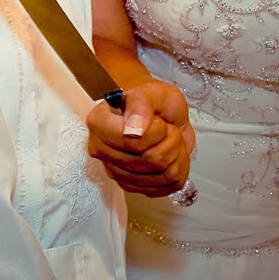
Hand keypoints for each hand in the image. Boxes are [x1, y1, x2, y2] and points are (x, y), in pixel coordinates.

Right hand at [86, 80, 194, 196]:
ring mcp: (115, 171)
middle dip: (171, 141)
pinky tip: (171, 155)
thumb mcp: (150, 93)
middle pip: (151, 160)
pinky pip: (169, 186)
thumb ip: (140, 105)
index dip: (156, 131)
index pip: (133, 142)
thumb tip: (132, 130)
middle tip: (166, 128)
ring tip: (168, 139)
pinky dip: (180, 169)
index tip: (157, 120)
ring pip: (163, 174)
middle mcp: (101, 150)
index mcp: (99, 123)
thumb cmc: (153, 101)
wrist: (162, 114)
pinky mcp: (132, 186)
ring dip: (177, 154)